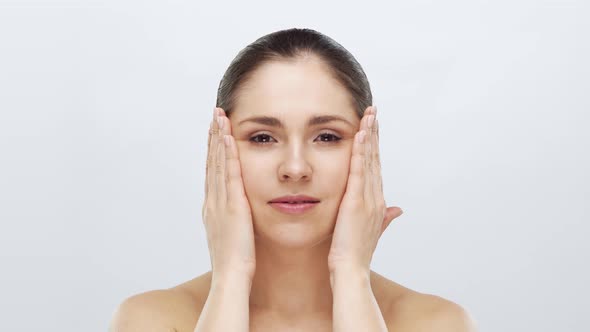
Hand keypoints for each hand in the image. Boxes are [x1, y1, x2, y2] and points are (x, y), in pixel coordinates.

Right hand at [202, 107, 255, 281]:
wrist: (231, 277)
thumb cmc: (236, 262)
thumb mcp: (232, 235)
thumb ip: (233, 220)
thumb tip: (239, 213)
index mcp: (213, 207)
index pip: (213, 172)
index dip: (213, 150)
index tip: (215, 132)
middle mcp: (212, 200)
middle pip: (212, 162)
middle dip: (213, 137)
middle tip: (214, 115)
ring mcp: (220, 201)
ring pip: (218, 163)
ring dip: (218, 138)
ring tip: (219, 117)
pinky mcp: (232, 205)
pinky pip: (229, 174)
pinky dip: (227, 154)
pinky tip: (228, 137)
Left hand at [327, 106, 403, 273]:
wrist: (351, 270)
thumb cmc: (356, 253)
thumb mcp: (372, 231)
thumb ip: (385, 218)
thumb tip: (399, 209)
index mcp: (378, 202)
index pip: (376, 167)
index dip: (375, 146)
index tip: (373, 128)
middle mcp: (376, 197)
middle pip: (376, 158)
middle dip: (375, 133)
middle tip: (373, 112)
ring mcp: (368, 198)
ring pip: (369, 160)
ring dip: (369, 135)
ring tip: (369, 114)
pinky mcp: (356, 201)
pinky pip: (358, 171)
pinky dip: (360, 151)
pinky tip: (360, 134)